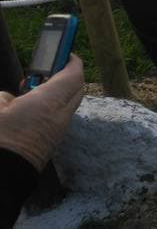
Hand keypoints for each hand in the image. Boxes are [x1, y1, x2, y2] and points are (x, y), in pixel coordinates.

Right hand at [0, 55, 83, 170]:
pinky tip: (30, 108)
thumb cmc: (1, 140)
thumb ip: (5, 98)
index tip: (64, 52)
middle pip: (76, 88)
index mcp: (49, 102)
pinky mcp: (52, 142)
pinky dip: (52, 107)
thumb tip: (12, 99)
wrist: (2, 177)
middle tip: (50, 68)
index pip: (74, 75)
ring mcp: (58, 131)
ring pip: (69, 103)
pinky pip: (60, 117)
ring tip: (34, 88)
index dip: (72, 61)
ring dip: (60, 92)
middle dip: (68, 75)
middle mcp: (60, 116)